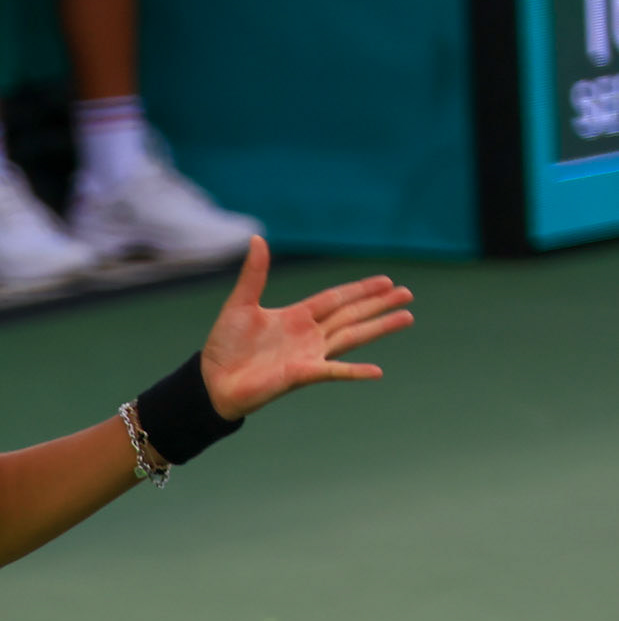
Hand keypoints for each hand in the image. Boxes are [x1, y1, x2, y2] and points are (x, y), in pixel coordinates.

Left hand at [200, 237, 413, 420]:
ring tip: (407, 317)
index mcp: (296, 316)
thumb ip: (254, 274)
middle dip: (379, 304)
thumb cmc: (224, 346)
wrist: (211, 381)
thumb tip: (257, 238)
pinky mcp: (301, 375)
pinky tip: (377, 371)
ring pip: (351, 337)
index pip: (336, 298)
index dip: (360, 289)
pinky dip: (354, 372)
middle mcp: (308, 335)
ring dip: (379, 327)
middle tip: (408, 294)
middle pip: (352, 315)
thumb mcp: (240, 304)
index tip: (386, 281)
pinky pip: (333, 372)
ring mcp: (308, 355)